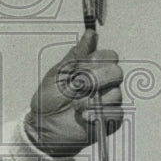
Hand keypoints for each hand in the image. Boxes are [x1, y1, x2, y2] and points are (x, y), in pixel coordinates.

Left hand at [26, 29, 122, 157]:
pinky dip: (99, 115)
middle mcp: (104, 83)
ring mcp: (108, 101)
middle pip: (116, 72)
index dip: (97, 61)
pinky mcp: (110, 120)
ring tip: (76, 106)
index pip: (110, 56)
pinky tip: (84, 117)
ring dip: (92, 100)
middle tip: (78, 87)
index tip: (79, 69)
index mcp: (92, 69)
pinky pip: (116, 113)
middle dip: (95, 79)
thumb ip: (76, 55)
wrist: (44, 126)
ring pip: (116, 93)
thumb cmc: (49, 99)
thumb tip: (91, 34)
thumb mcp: (58, 73)